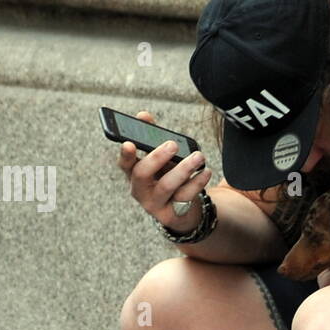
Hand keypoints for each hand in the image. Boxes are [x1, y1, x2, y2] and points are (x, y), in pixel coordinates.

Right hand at [117, 110, 212, 231]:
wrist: (183, 210)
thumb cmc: (168, 177)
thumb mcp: (160, 158)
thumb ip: (152, 136)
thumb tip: (143, 115)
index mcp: (133, 173)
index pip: (124, 163)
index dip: (125, 154)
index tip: (129, 143)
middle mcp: (140, 190)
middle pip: (142, 174)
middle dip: (157, 157)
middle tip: (173, 144)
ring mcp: (154, 204)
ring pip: (166, 186)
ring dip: (183, 169)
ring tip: (199, 156)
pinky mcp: (171, 214)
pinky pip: (185, 197)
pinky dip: (197, 182)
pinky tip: (205, 171)